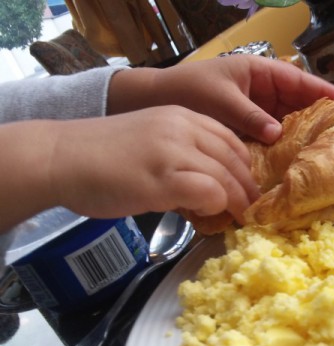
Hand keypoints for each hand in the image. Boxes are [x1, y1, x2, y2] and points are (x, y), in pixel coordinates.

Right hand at [0, 106, 257, 232]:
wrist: (59, 157)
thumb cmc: (99, 155)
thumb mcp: (150, 139)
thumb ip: (180, 152)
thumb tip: (207, 182)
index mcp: (181, 116)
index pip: (231, 139)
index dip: (245, 166)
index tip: (248, 186)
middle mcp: (182, 129)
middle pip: (235, 159)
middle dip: (248, 187)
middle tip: (252, 208)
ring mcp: (173, 152)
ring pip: (227, 177)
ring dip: (237, 201)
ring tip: (237, 217)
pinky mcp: (163, 179)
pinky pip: (209, 193)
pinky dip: (215, 207)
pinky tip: (206, 216)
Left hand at [107, 55, 333, 143]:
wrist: (153, 104)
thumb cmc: (188, 91)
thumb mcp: (220, 101)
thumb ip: (250, 116)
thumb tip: (278, 134)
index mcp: (258, 73)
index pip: (297, 80)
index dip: (321, 91)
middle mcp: (261, 91)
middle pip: (297, 103)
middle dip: (318, 115)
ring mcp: (254, 110)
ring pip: (286, 121)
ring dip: (302, 134)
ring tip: (326, 148)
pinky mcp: (246, 129)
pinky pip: (271, 136)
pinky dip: (282, 146)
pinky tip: (295, 159)